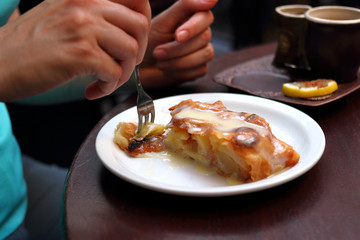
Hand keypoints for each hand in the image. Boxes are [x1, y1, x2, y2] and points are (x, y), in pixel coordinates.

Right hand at [0, 0, 150, 100]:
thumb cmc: (30, 46)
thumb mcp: (62, 15)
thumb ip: (93, 16)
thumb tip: (126, 33)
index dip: (142, 22)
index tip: (133, 41)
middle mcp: (86, 4)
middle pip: (141, 25)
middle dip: (137, 53)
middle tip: (121, 66)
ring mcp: (83, 27)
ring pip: (132, 50)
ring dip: (123, 73)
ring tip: (105, 81)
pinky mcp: (80, 53)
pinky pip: (115, 72)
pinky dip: (108, 87)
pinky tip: (93, 90)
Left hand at [140, 0, 217, 87]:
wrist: (141, 67)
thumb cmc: (150, 41)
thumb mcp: (164, 21)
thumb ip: (186, 6)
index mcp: (193, 18)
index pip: (206, 17)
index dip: (193, 27)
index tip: (177, 36)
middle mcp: (201, 33)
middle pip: (205, 37)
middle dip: (178, 48)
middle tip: (157, 52)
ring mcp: (203, 51)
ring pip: (206, 54)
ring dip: (179, 61)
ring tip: (160, 61)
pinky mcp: (201, 68)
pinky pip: (200, 69)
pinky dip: (180, 71)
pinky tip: (168, 69)